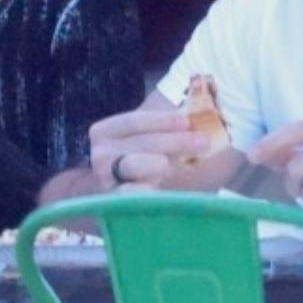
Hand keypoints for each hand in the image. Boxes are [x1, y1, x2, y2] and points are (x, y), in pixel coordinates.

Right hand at [86, 107, 212, 190]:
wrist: (125, 196)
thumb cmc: (144, 161)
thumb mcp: (150, 139)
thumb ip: (167, 126)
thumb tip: (198, 102)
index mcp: (104, 131)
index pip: (134, 121)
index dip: (162, 120)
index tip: (187, 122)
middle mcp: (99, 154)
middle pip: (141, 142)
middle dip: (175, 141)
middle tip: (203, 142)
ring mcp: (104, 178)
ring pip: (133, 164)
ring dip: (160, 162)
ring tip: (178, 164)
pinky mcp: (113, 200)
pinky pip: (129, 193)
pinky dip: (144, 190)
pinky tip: (159, 189)